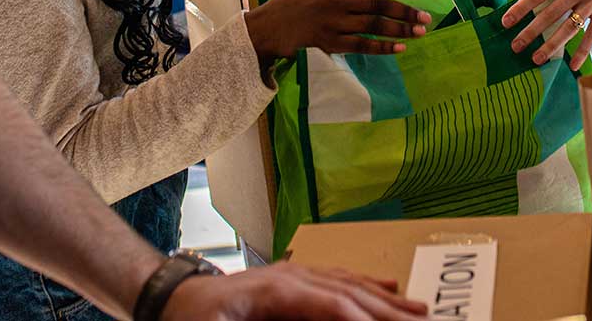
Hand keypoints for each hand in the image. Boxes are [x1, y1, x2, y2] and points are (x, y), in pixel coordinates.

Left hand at [164, 265, 426, 319]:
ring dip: (386, 300)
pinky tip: (388, 287)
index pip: (332, 304)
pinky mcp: (291, 280)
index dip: (364, 318)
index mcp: (276, 291)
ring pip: (349, 285)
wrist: (170, 299)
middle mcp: (291, 276)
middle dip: (389, 310)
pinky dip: (367, 285)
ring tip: (421, 310)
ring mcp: (293, 275)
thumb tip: (327, 314)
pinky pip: (337, 281)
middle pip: (349, 292)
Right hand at [245, 0, 432, 64]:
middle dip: (406, 11)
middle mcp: (336, 0)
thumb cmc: (297, 3)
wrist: (269, 25)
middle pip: (379, 5)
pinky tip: (399, 48)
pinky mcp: (329, 42)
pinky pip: (362, 46)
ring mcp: (333, 22)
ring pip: (374, 26)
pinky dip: (382, 47)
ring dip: (399, 29)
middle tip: (426, 18)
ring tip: (419, 33)